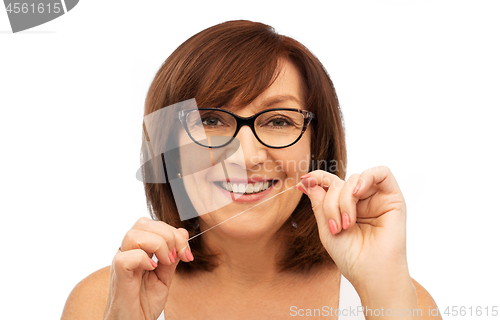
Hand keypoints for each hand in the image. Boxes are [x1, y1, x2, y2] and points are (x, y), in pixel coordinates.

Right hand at [103, 217, 193, 319]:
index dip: (173, 232)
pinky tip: (152, 269)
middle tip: (176, 256)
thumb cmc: (144, 303)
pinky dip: (144, 259)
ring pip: (133, 235)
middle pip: (142, 223)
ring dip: (157, 244)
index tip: (186, 253)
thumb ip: (172, 256)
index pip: (153, 224)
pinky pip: (126, 257)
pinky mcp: (118, 276)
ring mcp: (120, 263)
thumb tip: (183, 233)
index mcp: (138, 249)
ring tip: (165, 262)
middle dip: (167, 235)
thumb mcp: (165, 276)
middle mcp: (127, 252)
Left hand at [298, 166, 408, 289]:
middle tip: (335, 225)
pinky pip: (382, 172)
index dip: (317, 178)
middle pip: (340, 182)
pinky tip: (357, 193)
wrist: (371, 274)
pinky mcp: (394, 198)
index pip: (331, 183)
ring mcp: (377, 198)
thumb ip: (319, 203)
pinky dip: (366, 178)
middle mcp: (361, 201)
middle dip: (331, 202)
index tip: (304, 181)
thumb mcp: (327, 228)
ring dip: (345, 198)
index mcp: (345, 207)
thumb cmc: (352, 257)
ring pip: (355, 178)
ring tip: (347, 222)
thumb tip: (308, 181)